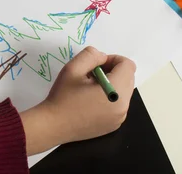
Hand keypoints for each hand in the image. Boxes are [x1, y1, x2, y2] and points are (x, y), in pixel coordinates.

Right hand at [20, 47, 135, 154]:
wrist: (53, 126)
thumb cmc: (63, 97)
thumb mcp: (73, 68)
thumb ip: (90, 55)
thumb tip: (102, 57)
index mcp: (116, 90)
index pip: (128, 65)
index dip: (113, 59)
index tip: (95, 65)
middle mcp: (123, 105)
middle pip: (128, 78)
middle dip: (113, 71)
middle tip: (91, 75)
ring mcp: (120, 118)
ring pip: (124, 91)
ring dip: (111, 84)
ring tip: (89, 88)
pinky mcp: (114, 125)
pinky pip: (119, 104)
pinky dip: (109, 98)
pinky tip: (90, 101)